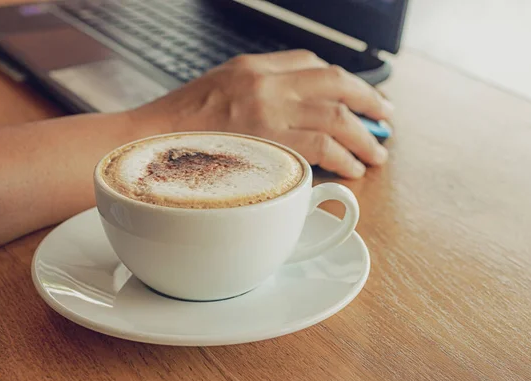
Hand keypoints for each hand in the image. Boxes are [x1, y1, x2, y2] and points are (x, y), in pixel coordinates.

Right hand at [131, 50, 393, 178]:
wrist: (144, 144)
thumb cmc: (176, 124)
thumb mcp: (216, 91)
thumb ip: (254, 91)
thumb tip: (290, 108)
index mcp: (252, 67)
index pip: (309, 61)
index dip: (341, 80)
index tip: (356, 96)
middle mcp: (264, 83)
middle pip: (335, 82)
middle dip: (369, 99)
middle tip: (386, 117)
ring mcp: (266, 111)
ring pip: (335, 114)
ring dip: (364, 134)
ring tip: (378, 151)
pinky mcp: (266, 143)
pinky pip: (321, 146)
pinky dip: (343, 157)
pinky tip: (353, 168)